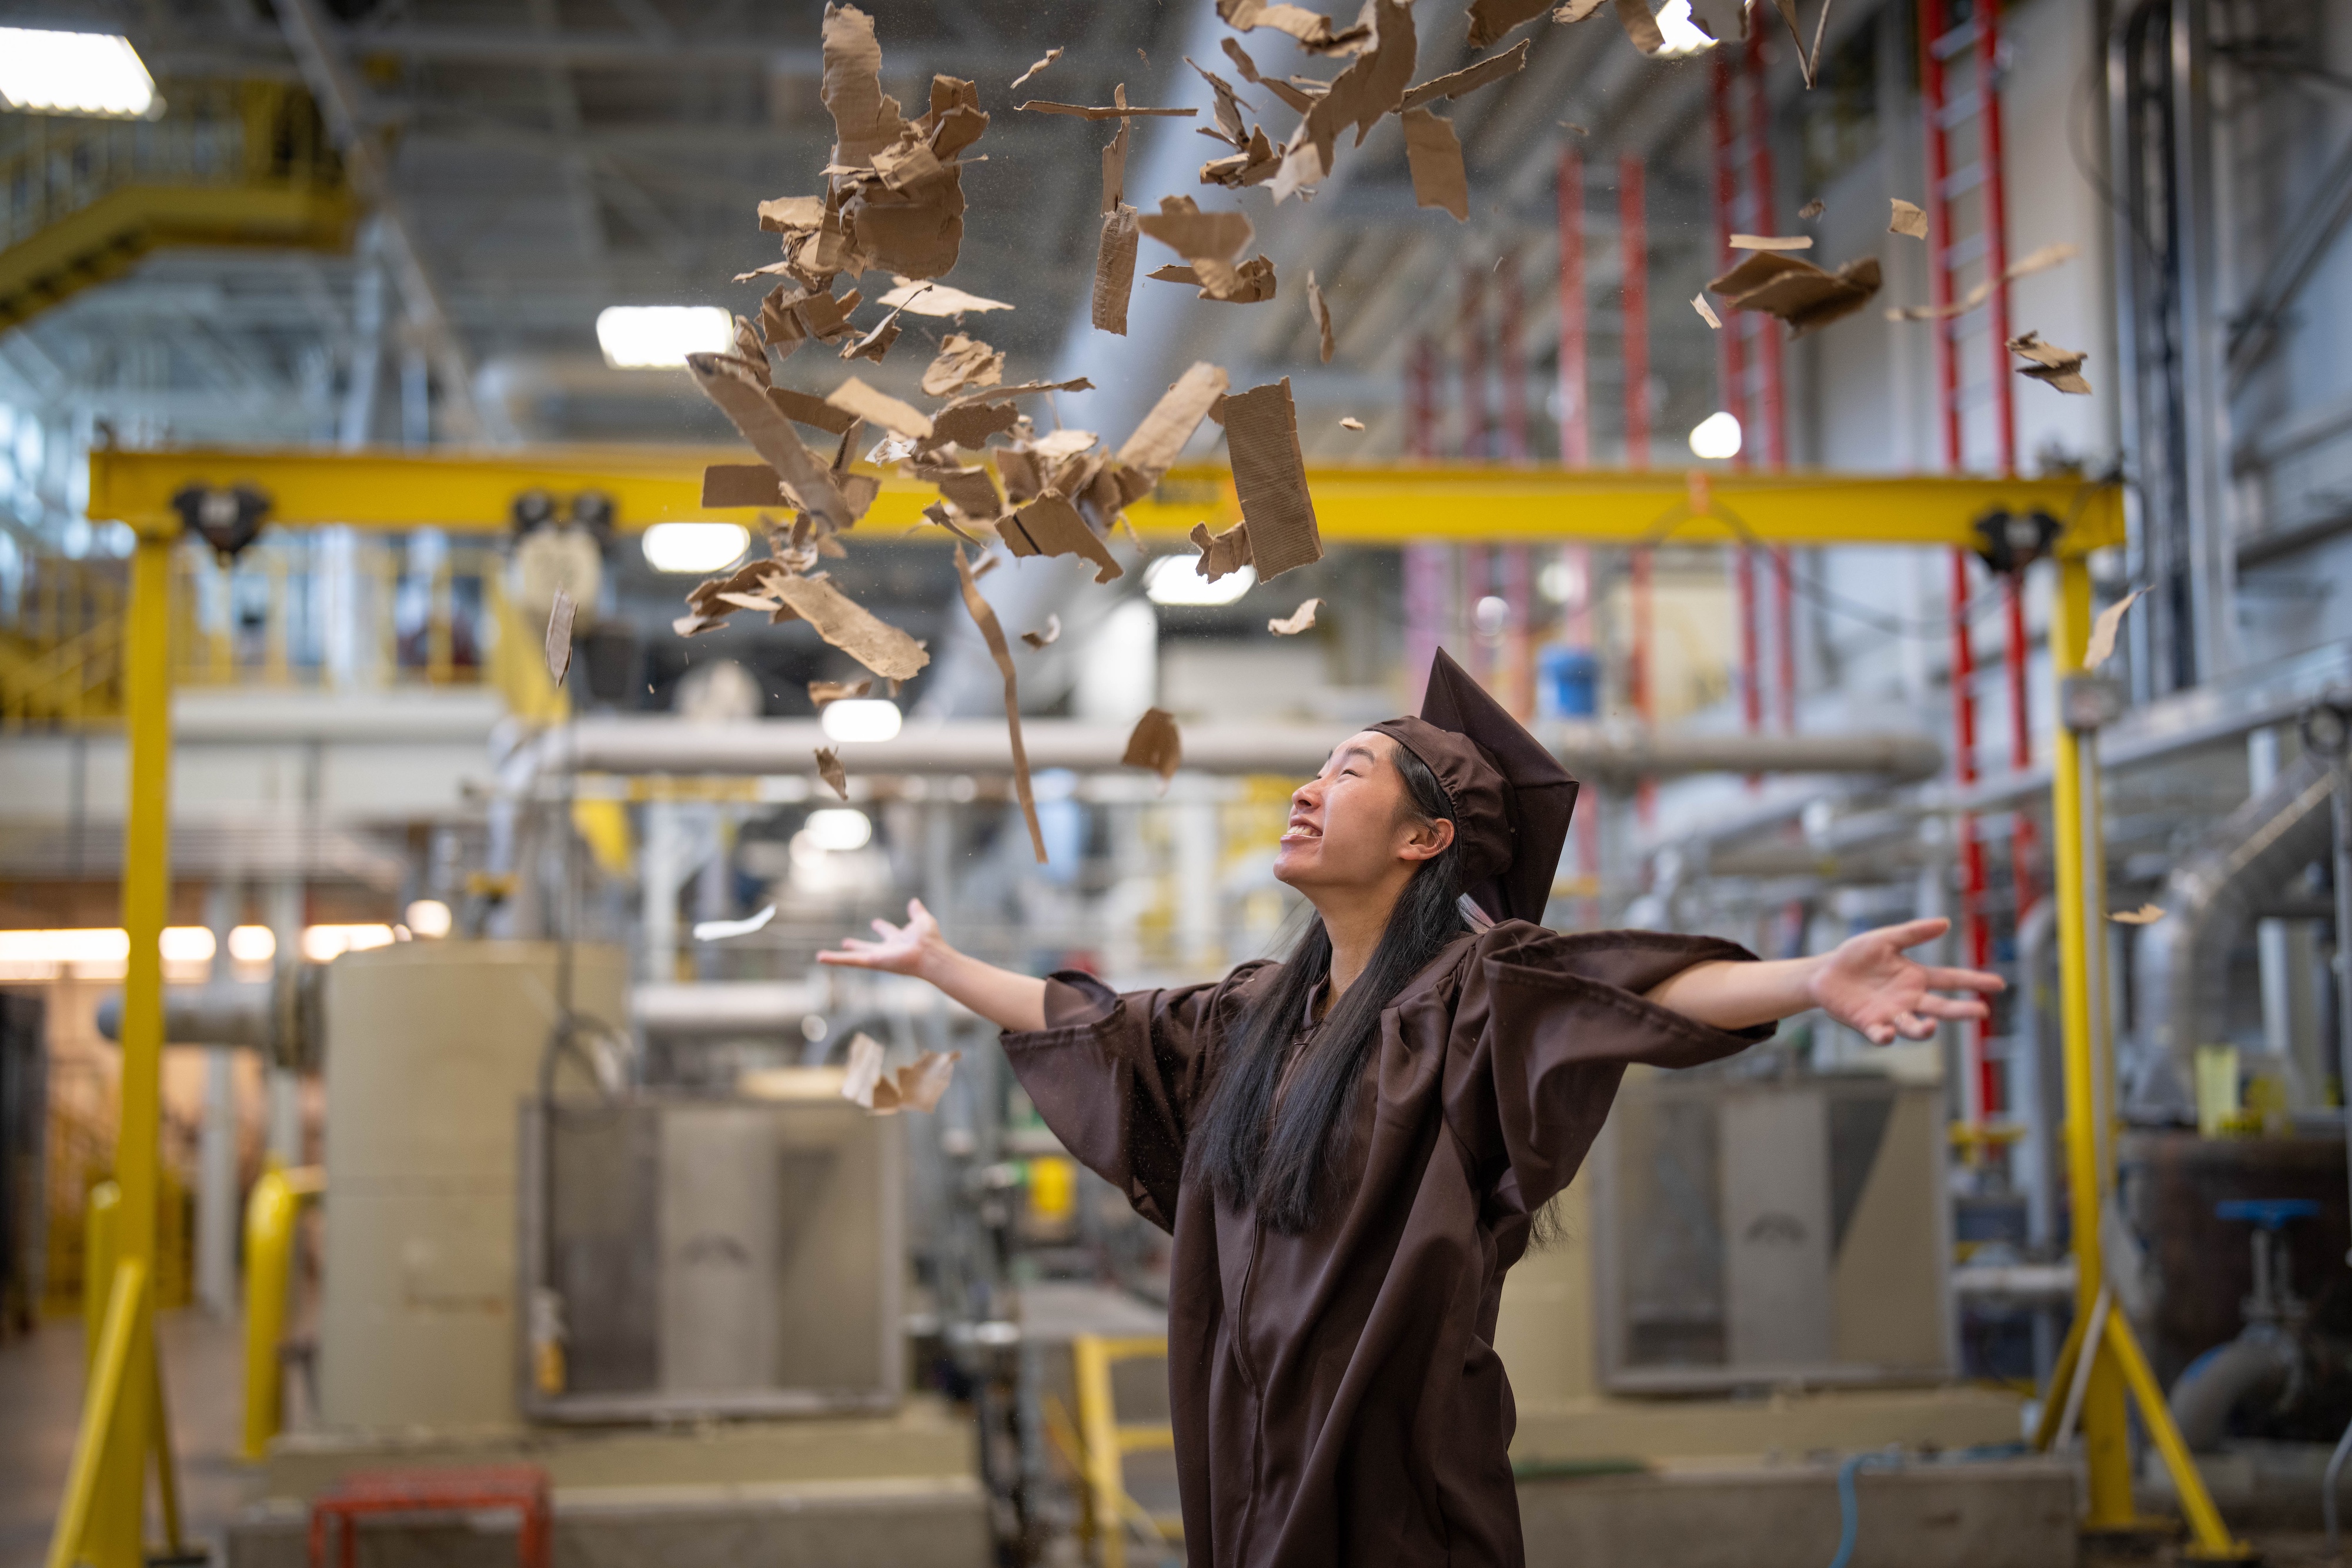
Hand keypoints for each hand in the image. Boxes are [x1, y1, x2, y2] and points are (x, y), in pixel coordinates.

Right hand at [816, 897, 943, 977]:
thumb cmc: (930, 939)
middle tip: (846, 942)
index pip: (888, 932)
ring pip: (853, 958)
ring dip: (837, 957)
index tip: (875, 923)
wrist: (929, 953)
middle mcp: (887, 950)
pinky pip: (850, 961)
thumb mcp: (923, 920)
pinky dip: (834, 959)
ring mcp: (878, 958)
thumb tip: (914, 901)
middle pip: (868, 947)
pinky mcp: (872, 962)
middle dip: (858, 945)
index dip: (882, 927)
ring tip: (821, 956)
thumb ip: (917, 912)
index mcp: (899, 940)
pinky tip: (820, 958)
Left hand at [1807, 917, 2002, 1045]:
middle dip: (1961, 1010)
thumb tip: (1945, 923)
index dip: (1975, 981)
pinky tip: (1887, 1032)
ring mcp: (1890, 1013)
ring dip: (1923, 1029)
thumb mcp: (1885, 939)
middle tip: (1981, 1012)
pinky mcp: (1869, 1023)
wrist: (1824, 973)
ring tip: (1930, 1027)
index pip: (1951, 979)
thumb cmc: (1856, 956)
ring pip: (1913, 1026)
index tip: (1999, 983)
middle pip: (1941, 1007)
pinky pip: (1881, 1034)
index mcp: (1916, 977)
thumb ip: (1913, 933)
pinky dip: (1885, 1035)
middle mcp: (1908, 999)